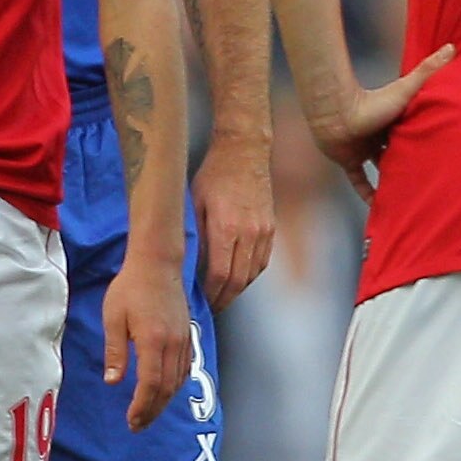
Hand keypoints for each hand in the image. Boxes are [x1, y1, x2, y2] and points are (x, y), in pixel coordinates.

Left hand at [99, 257, 191, 431]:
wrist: (157, 264)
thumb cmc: (130, 288)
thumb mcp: (113, 318)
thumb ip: (115, 352)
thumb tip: (113, 382)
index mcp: (153, 341)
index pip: (150, 384)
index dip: (142, 406)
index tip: (131, 420)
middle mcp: (173, 344)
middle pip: (167, 388)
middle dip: (152, 410)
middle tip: (138, 426)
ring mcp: (183, 340)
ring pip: (178, 381)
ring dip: (164, 401)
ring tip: (149, 413)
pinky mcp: (187, 335)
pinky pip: (184, 369)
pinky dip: (175, 385)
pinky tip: (165, 391)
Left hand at [192, 139, 274, 308]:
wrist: (244, 152)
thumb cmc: (214, 174)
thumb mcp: (194, 204)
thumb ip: (195, 237)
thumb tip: (189, 267)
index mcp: (227, 228)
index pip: (220, 275)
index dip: (211, 294)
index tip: (201, 303)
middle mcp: (249, 233)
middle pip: (238, 281)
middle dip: (223, 299)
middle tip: (211, 308)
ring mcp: (263, 231)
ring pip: (252, 274)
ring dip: (236, 290)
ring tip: (221, 296)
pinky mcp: (271, 228)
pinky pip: (262, 261)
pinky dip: (249, 275)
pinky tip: (237, 277)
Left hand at [304, 44, 455, 201]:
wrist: (336, 113)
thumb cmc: (371, 101)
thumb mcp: (407, 89)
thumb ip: (428, 70)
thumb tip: (452, 47)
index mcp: (395, 120)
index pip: (413, 132)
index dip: (425, 141)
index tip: (441, 152)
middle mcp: (380, 135)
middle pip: (398, 152)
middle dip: (411, 163)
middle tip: (429, 179)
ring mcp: (364, 149)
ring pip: (381, 168)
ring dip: (391, 180)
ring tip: (409, 196)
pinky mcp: (349, 161)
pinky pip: (359, 182)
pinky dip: (367, 194)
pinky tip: (379, 208)